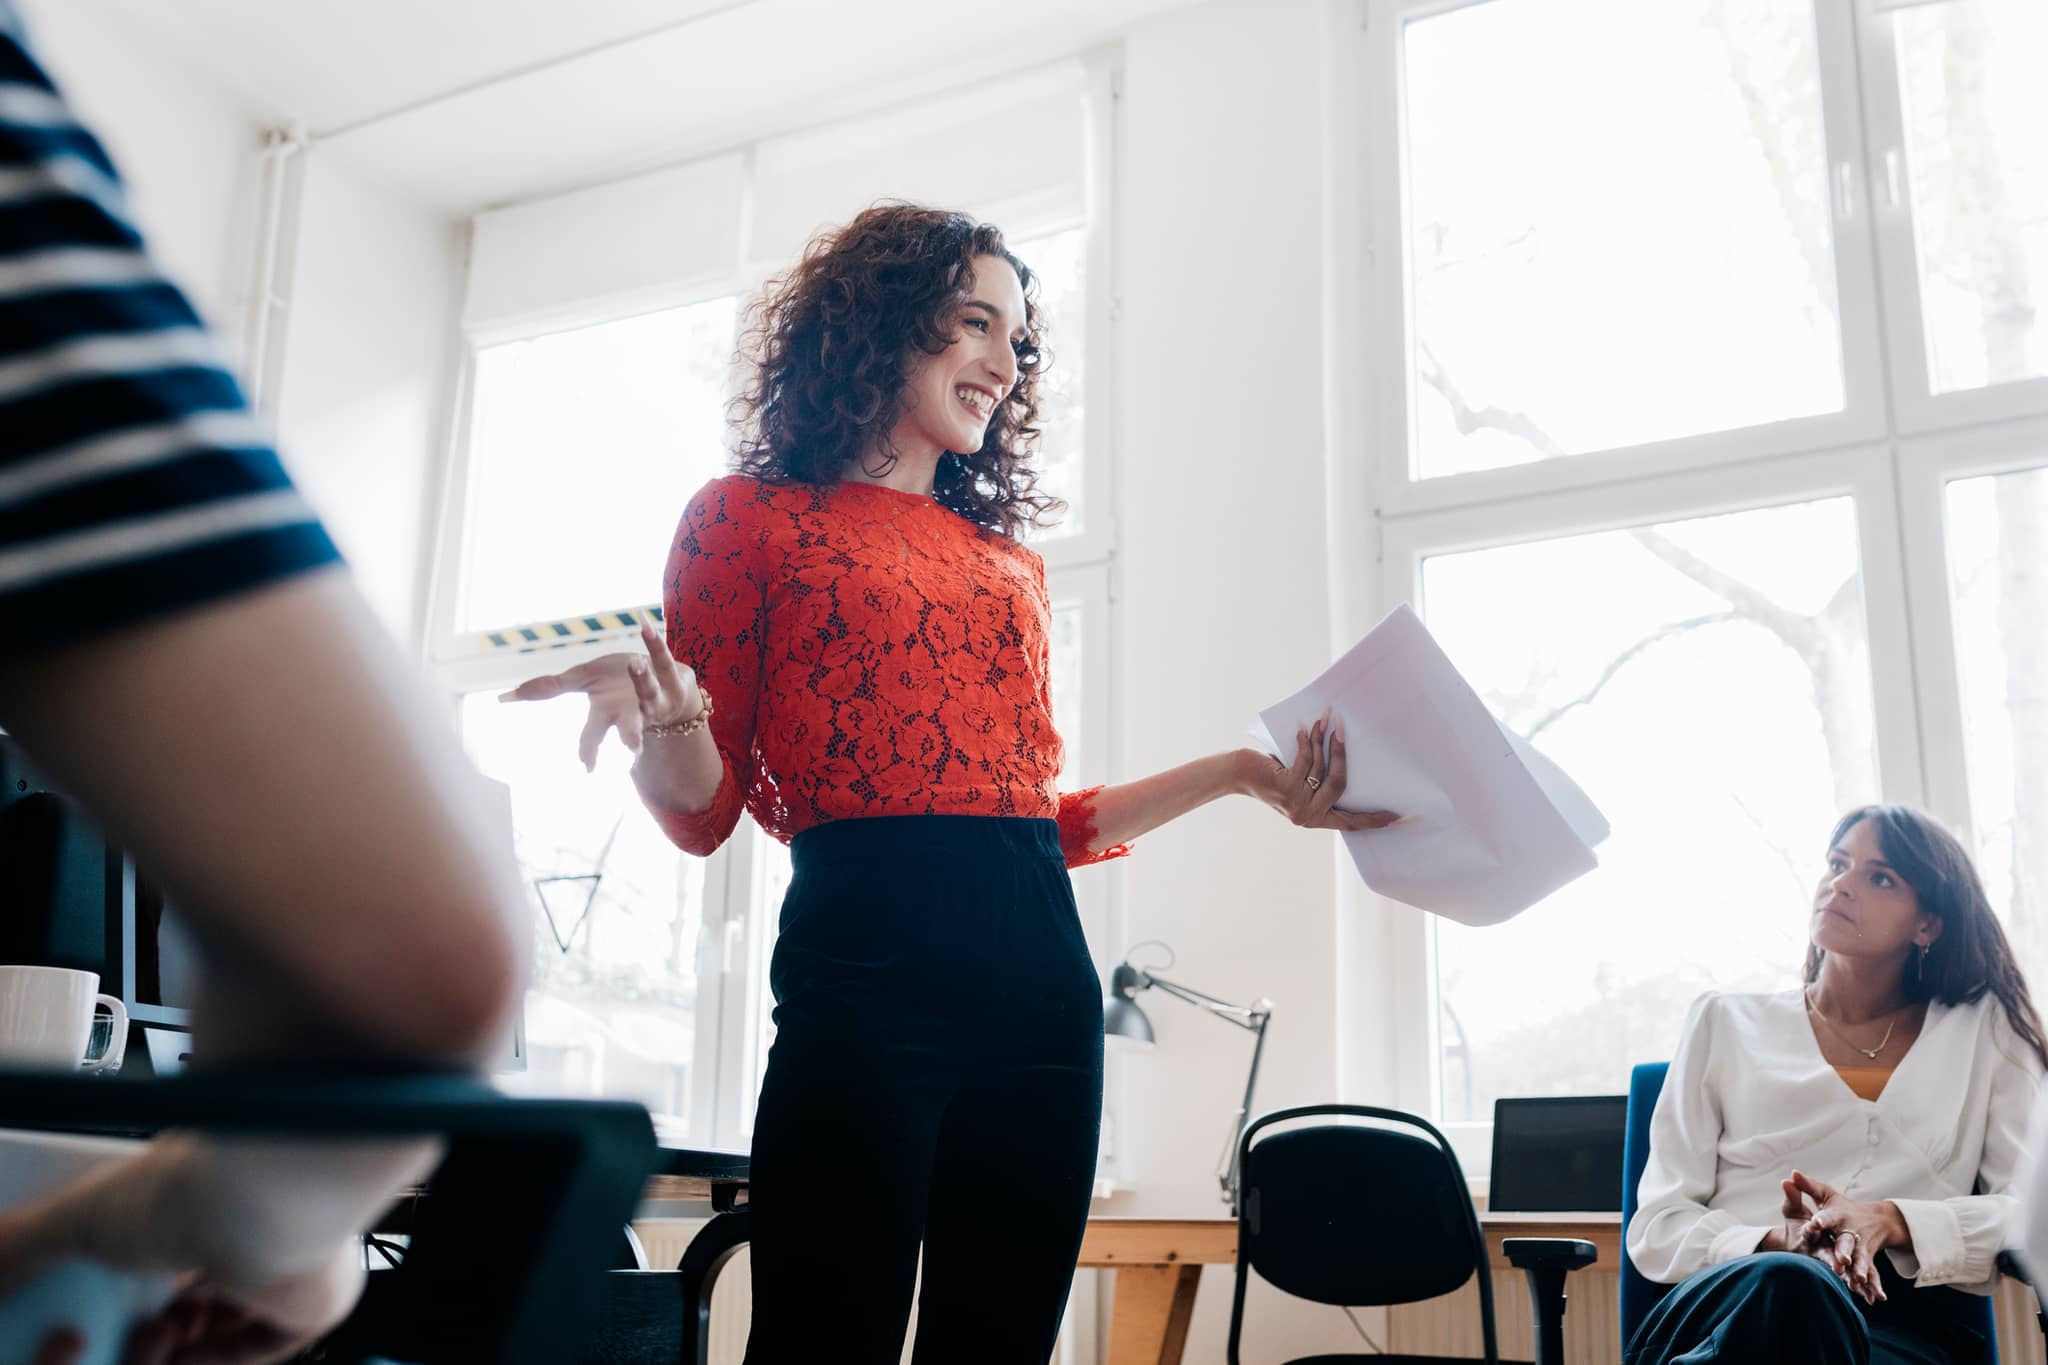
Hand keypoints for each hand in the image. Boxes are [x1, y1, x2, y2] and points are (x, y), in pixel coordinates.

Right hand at [2, 1207, 361, 1364]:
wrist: (253, 1202)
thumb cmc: (180, 1193)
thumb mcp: (79, 1221)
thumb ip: (27, 1244)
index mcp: (206, 1198)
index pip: (173, 1255)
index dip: (137, 1292)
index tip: (104, 1309)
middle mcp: (253, 1226)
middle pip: (201, 1300)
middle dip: (154, 1331)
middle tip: (139, 1330)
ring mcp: (287, 1262)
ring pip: (230, 1328)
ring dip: (182, 1348)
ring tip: (162, 1334)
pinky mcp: (315, 1301)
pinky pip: (264, 1348)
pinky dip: (220, 1360)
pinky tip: (193, 1352)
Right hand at [498, 617, 704, 770]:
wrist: (663, 679)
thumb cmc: (618, 686)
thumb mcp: (584, 683)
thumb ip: (549, 688)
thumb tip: (505, 697)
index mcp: (608, 714)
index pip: (594, 734)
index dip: (590, 749)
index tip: (588, 767)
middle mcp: (633, 710)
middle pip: (630, 724)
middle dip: (631, 734)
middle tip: (633, 747)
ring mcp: (655, 693)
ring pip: (650, 690)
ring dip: (642, 679)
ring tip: (635, 664)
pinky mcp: (671, 674)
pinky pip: (663, 657)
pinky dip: (654, 643)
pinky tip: (645, 627)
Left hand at [1239, 711, 1398, 832]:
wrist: (1237, 775)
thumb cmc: (1271, 774)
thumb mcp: (1300, 783)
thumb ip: (1320, 781)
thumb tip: (1346, 752)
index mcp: (1316, 819)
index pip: (1352, 824)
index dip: (1376, 820)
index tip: (1401, 818)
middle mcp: (1308, 817)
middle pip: (1340, 785)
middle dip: (1343, 754)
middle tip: (1344, 729)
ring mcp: (1296, 804)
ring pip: (1322, 769)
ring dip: (1322, 741)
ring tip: (1323, 721)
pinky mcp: (1285, 788)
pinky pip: (1305, 760)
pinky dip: (1306, 741)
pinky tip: (1302, 729)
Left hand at [1790, 1170, 1898, 1305]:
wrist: (1877, 1220)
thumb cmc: (1843, 1206)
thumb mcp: (1825, 1194)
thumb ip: (1806, 1187)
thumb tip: (1791, 1174)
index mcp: (1838, 1215)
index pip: (1827, 1217)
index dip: (1821, 1220)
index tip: (1814, 1223)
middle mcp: (1850, 1231)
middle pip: (1846, 1241)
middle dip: (1844, 1250)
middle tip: (1842, 1259)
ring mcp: (1861, 1246)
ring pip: (1860, 1259)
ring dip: (1859, 1270)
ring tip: (1858, 1281)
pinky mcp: (1868, 1259)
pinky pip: (1870, 1273)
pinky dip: (1872, 1285)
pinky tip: (1874, 1298)